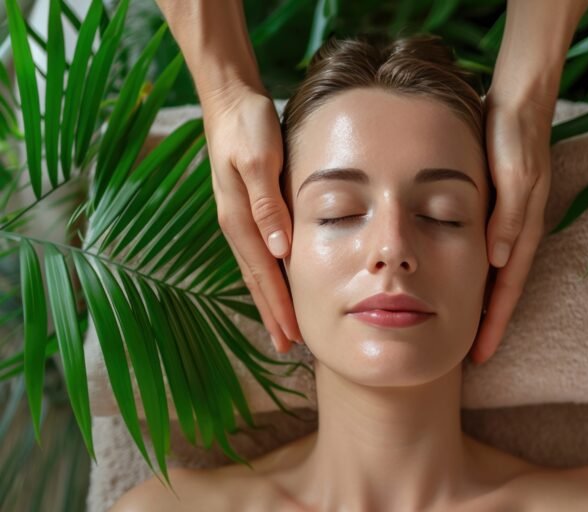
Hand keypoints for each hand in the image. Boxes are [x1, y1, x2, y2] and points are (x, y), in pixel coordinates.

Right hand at [203, 82, 301, 353]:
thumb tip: (279, 249)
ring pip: (256, 269)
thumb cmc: (247, 127)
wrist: (230, 101)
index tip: (291, 336)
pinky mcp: (246, 208)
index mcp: (240, 218)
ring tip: (282, 326)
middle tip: (287, 346)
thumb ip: (268, 205)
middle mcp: (237, 224)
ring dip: (269, 299)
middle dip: (272, 313)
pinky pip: (257, 252)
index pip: (263, 273)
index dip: (278, 306)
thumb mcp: (258, 160)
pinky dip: (267, 275)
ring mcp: (239, 218)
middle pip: (257, 279)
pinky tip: (276, 283)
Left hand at [469, 98, 553, 363]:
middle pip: (501, 289)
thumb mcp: (515, 174)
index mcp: (523, 229)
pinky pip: (487, 252)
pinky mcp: (497, 208)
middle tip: (469, 354)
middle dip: (489, 322)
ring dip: (482, 302)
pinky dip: (477, 274)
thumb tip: (498, 260)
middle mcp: (516, 231)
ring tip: (463, 328)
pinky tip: (462, 281)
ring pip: (494, 274)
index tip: (480, 354)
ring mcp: (508, 220)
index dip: (494, 322)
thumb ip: (507, 216)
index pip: (507, 288)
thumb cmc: (515, 135)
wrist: (519, 101)